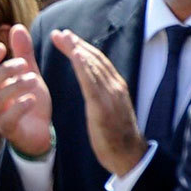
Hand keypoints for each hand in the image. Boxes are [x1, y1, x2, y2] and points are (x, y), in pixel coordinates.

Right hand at [0, 24, 53, 157]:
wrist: (41, 132)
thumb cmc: (30, 102)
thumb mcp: (29, 73)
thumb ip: (23, 52)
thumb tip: (16, 26)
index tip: (2, 48)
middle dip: (5, 70)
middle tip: (24, 64)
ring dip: (15, 86)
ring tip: (34, 80)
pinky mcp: (10, 130)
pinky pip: (8, 119)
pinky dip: (19, 107)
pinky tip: (32, 100)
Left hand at [53, 30, 146, 177]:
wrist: (130, 157)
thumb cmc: (117, 137)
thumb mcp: (110, 111)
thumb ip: (103, 96)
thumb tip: (93, 85)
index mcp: (117, 87)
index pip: (99, 62)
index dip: (83, 48)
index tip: (68, 38)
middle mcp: (116, 86)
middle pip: (94, 59)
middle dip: (77, 44)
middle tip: (60, 33)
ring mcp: (111, 96)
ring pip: (93, 66)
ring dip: (77, 49)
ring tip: (62, 37)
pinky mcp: (103, 107)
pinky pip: (91, 82)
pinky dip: (83, 66)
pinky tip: (75, 54)